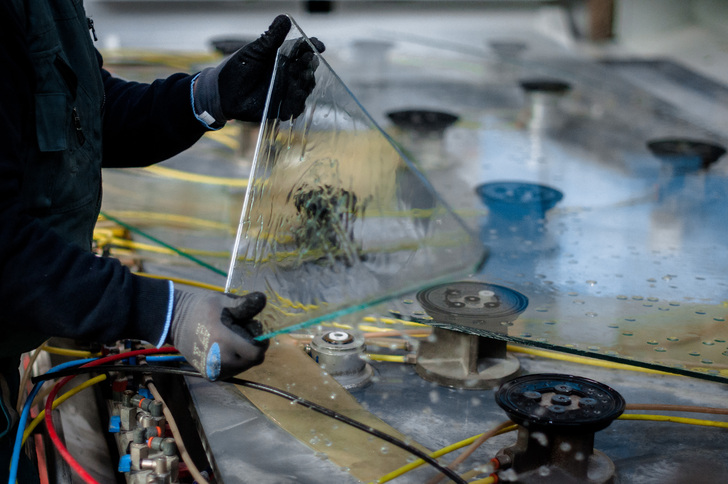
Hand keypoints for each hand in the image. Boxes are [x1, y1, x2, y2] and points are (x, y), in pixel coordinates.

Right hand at [169, 290, 268, 380]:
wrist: (174, 322)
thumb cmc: (202, 308)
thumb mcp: (224, 301)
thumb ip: (246, 304)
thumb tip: (264, 299)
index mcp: (224, 342)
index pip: (256, 353)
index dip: (260, 341)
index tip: (252, 329)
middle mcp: (220, 362)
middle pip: (253, 361)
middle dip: (252, 347)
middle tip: (241, 332)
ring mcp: (214, 371)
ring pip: (244, 367)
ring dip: (244, 355)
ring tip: (231, 339)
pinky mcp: (210, 375)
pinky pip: (232, 370)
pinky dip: (234, 361)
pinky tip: (224, 348)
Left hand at [193, 15, 324, 126]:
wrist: (223, 92)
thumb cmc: (238, 68)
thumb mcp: (255, 51)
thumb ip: (271, 37)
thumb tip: (285, 18)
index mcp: (283, 57)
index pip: (303, 50)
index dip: (312, 47)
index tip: (318, 46)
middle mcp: (288, 73)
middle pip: (307, 69)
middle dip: (309, 64)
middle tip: (307, 61)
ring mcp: (286, 91)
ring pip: (305, 87)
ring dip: (307, 82)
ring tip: (302, 77)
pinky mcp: (282, 107)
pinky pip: (296, 106)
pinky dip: (298, 102)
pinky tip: (296, 96)